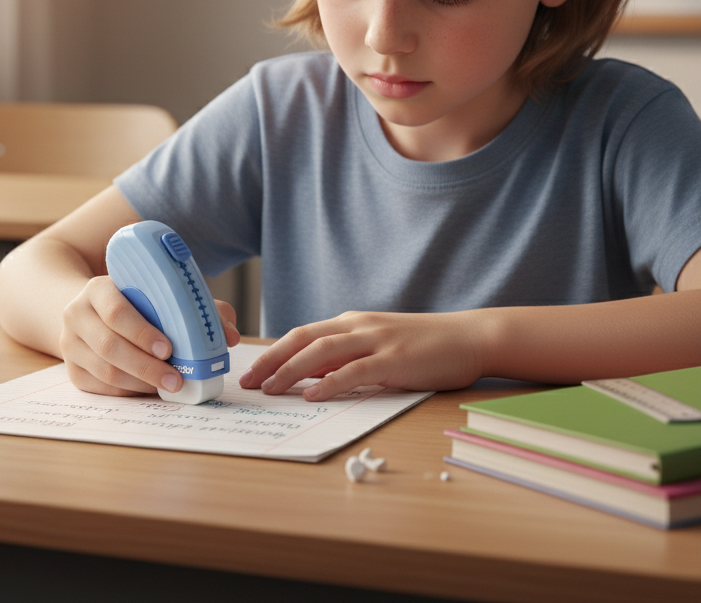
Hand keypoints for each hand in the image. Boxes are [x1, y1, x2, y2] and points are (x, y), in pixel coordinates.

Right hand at [60, 275, 239, 395]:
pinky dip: (129, 391)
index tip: (169, 348)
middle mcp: (77, 315)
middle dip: (146, 366)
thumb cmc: (133, 301)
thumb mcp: (158, 293)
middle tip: (177, 378)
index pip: (116, 311)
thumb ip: (197, 307)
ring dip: (140, 382)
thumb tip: (230, 335)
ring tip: (170, 387)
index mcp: (97, 289)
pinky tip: (150, 390)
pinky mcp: (73, 371)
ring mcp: (70, 345)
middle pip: (110, 346)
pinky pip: (102, 388)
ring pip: (105, 371)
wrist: (88, 310)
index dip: (142, 332)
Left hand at [239, 310, 484, 400]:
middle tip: (248, 383)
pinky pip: (355, 370)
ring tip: (270, 389)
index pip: (302, 334)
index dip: (273, 352)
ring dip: (291, 370)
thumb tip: (310, 376)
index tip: (251, 372)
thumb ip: (346, 358)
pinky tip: (312, 394)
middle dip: (271, 361)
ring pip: (322, 351)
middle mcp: (357, 326)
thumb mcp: (377, 346)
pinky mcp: (394, 359)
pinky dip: (329, 382)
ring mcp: (376, 340)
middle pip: (303, 339)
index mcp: (350, 323)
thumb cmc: (423, 346)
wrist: (468, 337)